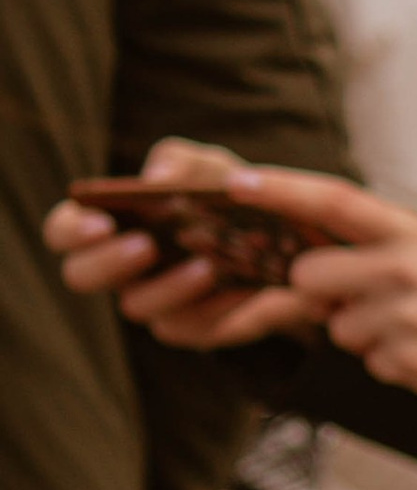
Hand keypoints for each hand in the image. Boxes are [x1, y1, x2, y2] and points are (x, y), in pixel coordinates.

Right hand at [45, 138, 327, 348]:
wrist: (280, 240)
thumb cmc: (223, 195)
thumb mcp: (207, 167)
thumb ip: (180, 162)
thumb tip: (157, 176)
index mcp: (107, 224)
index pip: (63, 231)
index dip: (71, 230)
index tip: (102, 223)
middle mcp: (118, 268)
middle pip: (80, 275)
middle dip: (107, 263)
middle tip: (145, 245)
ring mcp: (151, 301)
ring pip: (135, 307)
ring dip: (168, 286)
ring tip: (206, 266)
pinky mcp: (189, 327)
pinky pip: (188, 328)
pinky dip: (214, 308)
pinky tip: (239, 287)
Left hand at [48, 144, 416, 409]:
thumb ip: (385, 247)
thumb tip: (319, 262)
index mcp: (415, 232)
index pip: (335, 200)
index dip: (280, 189)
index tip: (235, 181)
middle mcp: (405, 269)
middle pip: (313, 276)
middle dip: (325, 293)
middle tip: (370, 299)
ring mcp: (405, 318)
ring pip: (341, 329)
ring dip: (368, 335)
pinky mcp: (410, 363)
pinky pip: (372, 364)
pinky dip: (396, 364)